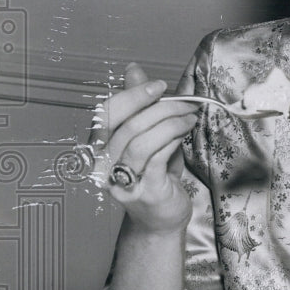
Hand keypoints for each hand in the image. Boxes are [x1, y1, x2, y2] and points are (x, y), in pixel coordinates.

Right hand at [87, 63, 200, 232]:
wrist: (161, 219)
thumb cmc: (155, 176)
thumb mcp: (147, 137)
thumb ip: (139, 105)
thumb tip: (133, 70)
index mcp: (99, 147)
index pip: (108, 113)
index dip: (133, 95)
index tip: (160, 87)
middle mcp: (103, 165)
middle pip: (127, 125)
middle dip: (161, 108)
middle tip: (186, 103)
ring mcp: (121, 180)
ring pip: (141, 140)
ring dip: (170, 123)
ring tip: (190, 118)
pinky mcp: (143, 191)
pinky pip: (156, 157)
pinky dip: (172, 140)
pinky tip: (184, 134)